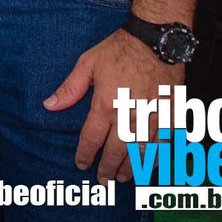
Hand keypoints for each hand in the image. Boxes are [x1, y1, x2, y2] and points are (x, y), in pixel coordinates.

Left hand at [44, 28, 185, 180]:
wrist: (156, 41)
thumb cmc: (120, 49)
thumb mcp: (88, 63)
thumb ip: (70, 88)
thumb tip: (49, 105)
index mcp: (106, 104)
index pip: (92, 138)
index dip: (86, 154)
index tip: (81, 164)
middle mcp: (129, 116)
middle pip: (118, 151)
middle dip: (109, 169)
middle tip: (103, 181)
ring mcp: (153, 117)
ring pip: (142, 152)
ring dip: (133, 168)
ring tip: (124, 178)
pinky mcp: (172, 115)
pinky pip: (166, 143)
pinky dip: (159, 158)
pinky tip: (153, 166)